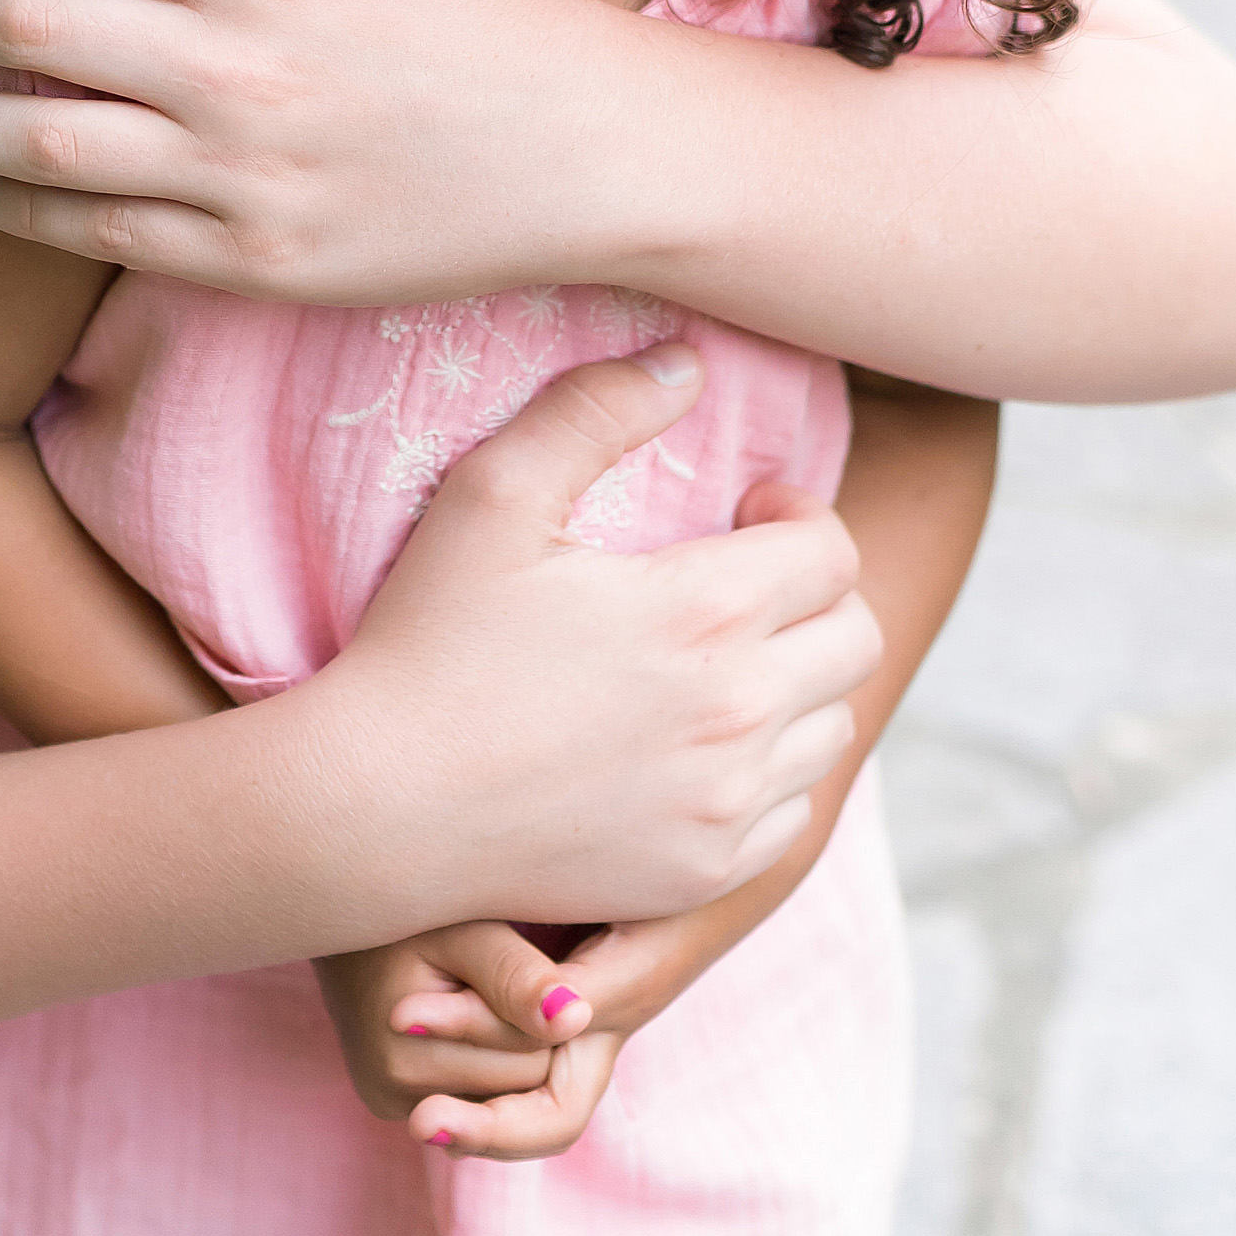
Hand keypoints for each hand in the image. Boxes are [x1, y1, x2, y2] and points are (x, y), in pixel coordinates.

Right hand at [318, 918, 628, 1163]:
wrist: (340, 912)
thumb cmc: (412, 910)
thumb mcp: (467, 928)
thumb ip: (517, 975)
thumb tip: (577, 1020)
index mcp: (406, 1053)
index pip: (530, 1063)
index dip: (542, 1012)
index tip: (525, 961)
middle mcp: (391, 1092)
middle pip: (515, 1087)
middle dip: (525, 1035)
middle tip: (501, 973)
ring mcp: (389, 1102)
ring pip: (498, 1094)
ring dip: (503, 1049)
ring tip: (482, 990)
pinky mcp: (391, 1102)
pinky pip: (470, 1094)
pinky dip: (479, 1059)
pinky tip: (464, 1013)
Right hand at [320, 355, 878, 930]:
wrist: (379, 805)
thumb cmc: (428, 640)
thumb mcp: (492, 494)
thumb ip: (593, 410)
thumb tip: (685, 363)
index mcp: (705, 613)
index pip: (832, 552)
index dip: (801, 515)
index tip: (748, 510)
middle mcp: (740, 714)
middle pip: (856, 639)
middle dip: (816, 595)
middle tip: (746, 583)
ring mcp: (728, 805)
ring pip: (834, 727)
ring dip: (799, 683)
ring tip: (724, 663)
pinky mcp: (703, 873)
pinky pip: (793, 814)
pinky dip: (771, 773)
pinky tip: (701, 747)